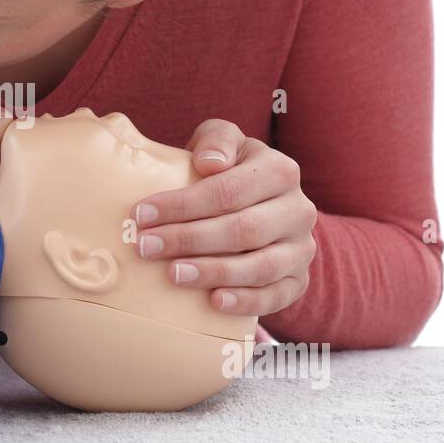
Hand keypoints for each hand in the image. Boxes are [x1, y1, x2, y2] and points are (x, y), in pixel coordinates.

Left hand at [132, 119, 317, 317]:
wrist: (262, 205)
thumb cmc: (230, 171)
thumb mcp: (223, 143)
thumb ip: (216, 140)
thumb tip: (208, 163)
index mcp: (280, 171)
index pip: (228, 190)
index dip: (183, 204)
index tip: (142, 215)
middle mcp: (298, 210)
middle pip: (242, 230)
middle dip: (189, 239)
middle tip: (146, 247)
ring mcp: (301, 248)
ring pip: (260, 266)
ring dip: (213, 272)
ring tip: (173, 274)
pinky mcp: (299, 280)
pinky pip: (277, 296)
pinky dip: (246, 301)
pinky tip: (214, 302)